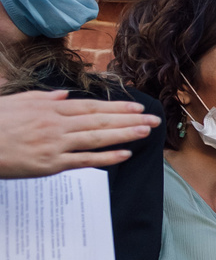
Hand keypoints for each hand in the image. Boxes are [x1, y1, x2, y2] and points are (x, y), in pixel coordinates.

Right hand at [0, 90, 154, 177]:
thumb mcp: (17, 102)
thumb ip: (44, 98)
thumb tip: (64, 95)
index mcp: (49, 108)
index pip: (91, 107)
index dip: (116, 108)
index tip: (137, 108)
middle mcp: (56, 124)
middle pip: (100, 120)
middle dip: (130, 120)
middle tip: (155, 120)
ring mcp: (55, 144)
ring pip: (97, 138)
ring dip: (124, 134)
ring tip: (146, 132)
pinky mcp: (50, 164)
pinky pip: (83, 160)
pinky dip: (105, 157)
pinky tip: (125, 154)